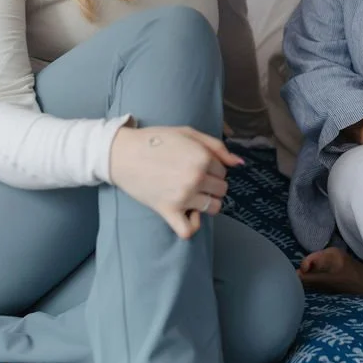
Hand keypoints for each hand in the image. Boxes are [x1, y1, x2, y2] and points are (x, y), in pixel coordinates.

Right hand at [109, 125, 241, 239]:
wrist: (123, 153)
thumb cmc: (156, 140)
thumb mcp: (188, 133)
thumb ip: (217, 147)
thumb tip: (239, 163)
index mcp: (202, 157)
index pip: (223, 171)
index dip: (213, 168)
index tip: (196, 165)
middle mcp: (195, 178)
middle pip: (221, 190)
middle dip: (211, 185)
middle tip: (193, 178)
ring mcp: (183, 197)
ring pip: (213, 208)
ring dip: (206, 202)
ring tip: (192, 194)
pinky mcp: (168, 211)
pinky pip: (189, 230)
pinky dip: (193, 225)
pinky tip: (190, 213)